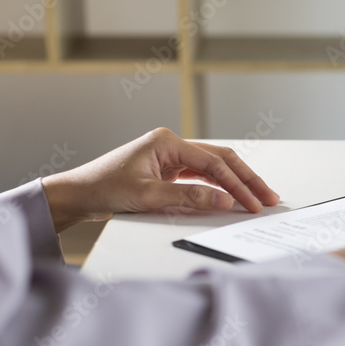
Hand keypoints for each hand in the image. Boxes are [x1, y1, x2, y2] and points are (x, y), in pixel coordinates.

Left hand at [42, 128, 279, 231]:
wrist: (77, 195)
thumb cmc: (102, 189)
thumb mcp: (148, 196)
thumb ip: (189, 198)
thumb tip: (224, 200)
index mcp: (167, 142)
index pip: (214, 163)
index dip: (237, 184)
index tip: (252, 203)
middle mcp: (171, 145)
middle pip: (221, 160)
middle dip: (247, 179)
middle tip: (268, 197)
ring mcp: (170, 158)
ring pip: (214, 168)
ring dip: (236, 183)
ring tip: (258, 198)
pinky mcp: (168, 171)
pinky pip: (201, 177)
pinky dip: (219, 187)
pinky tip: (232, 197)